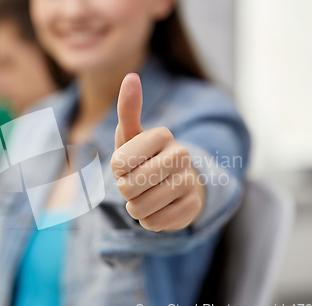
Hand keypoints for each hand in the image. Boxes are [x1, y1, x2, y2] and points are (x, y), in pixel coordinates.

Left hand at [110, 74, 204, 231]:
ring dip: (135, 207)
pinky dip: (150, 221)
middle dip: (125, 190)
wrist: (176, 186)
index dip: (117, 170)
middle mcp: (181, 154)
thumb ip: (128, 109)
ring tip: (145, 196)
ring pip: (140, 208)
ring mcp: (190, 181)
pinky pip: (155, 223)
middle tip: (136, 183)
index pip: (119, 163)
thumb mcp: (131, 137)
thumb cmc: (145, 159)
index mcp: (163, 134)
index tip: (128, 164)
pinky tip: (159, 209)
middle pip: (129, 187)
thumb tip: (131, 76)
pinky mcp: (194, 207)